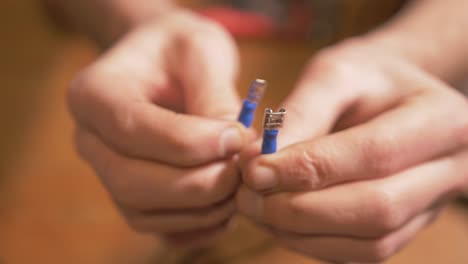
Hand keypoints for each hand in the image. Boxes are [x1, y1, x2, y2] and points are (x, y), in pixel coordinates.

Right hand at [69, 10, 251, 245]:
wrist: (165, 63)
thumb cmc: (181, 49)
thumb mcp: (202, 51)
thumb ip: (215, 99)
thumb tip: (234, 149)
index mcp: (94, 94)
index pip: (132, 128)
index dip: (187, 143)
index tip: (236, 137)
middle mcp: (91, 140)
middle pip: (131, 181)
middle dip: (196, 184)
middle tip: (242, 170)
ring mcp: (107, 173)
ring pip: (143, 212)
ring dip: (200, 209)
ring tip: (240, 185)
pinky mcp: (132, 196)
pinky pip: (158, 228)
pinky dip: (196, 226)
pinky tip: (226, 206)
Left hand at [237, 38, 467, 262]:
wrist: (393, 95)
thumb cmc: (365, 78)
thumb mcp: (335, 73)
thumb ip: (301, 113)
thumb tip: (257, 161)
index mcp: (442, 121)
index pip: (373, 155)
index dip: (308, 169)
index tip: (253, 170)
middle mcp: (449, 171)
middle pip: (374, 209)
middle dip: (300, 209)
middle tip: (247, 195)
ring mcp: (431, 206)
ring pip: (368, 242)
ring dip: (301, 233)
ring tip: (255, 209)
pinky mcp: (406, 227)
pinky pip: (361, 252)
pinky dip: (312, 243)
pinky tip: (278, 222)